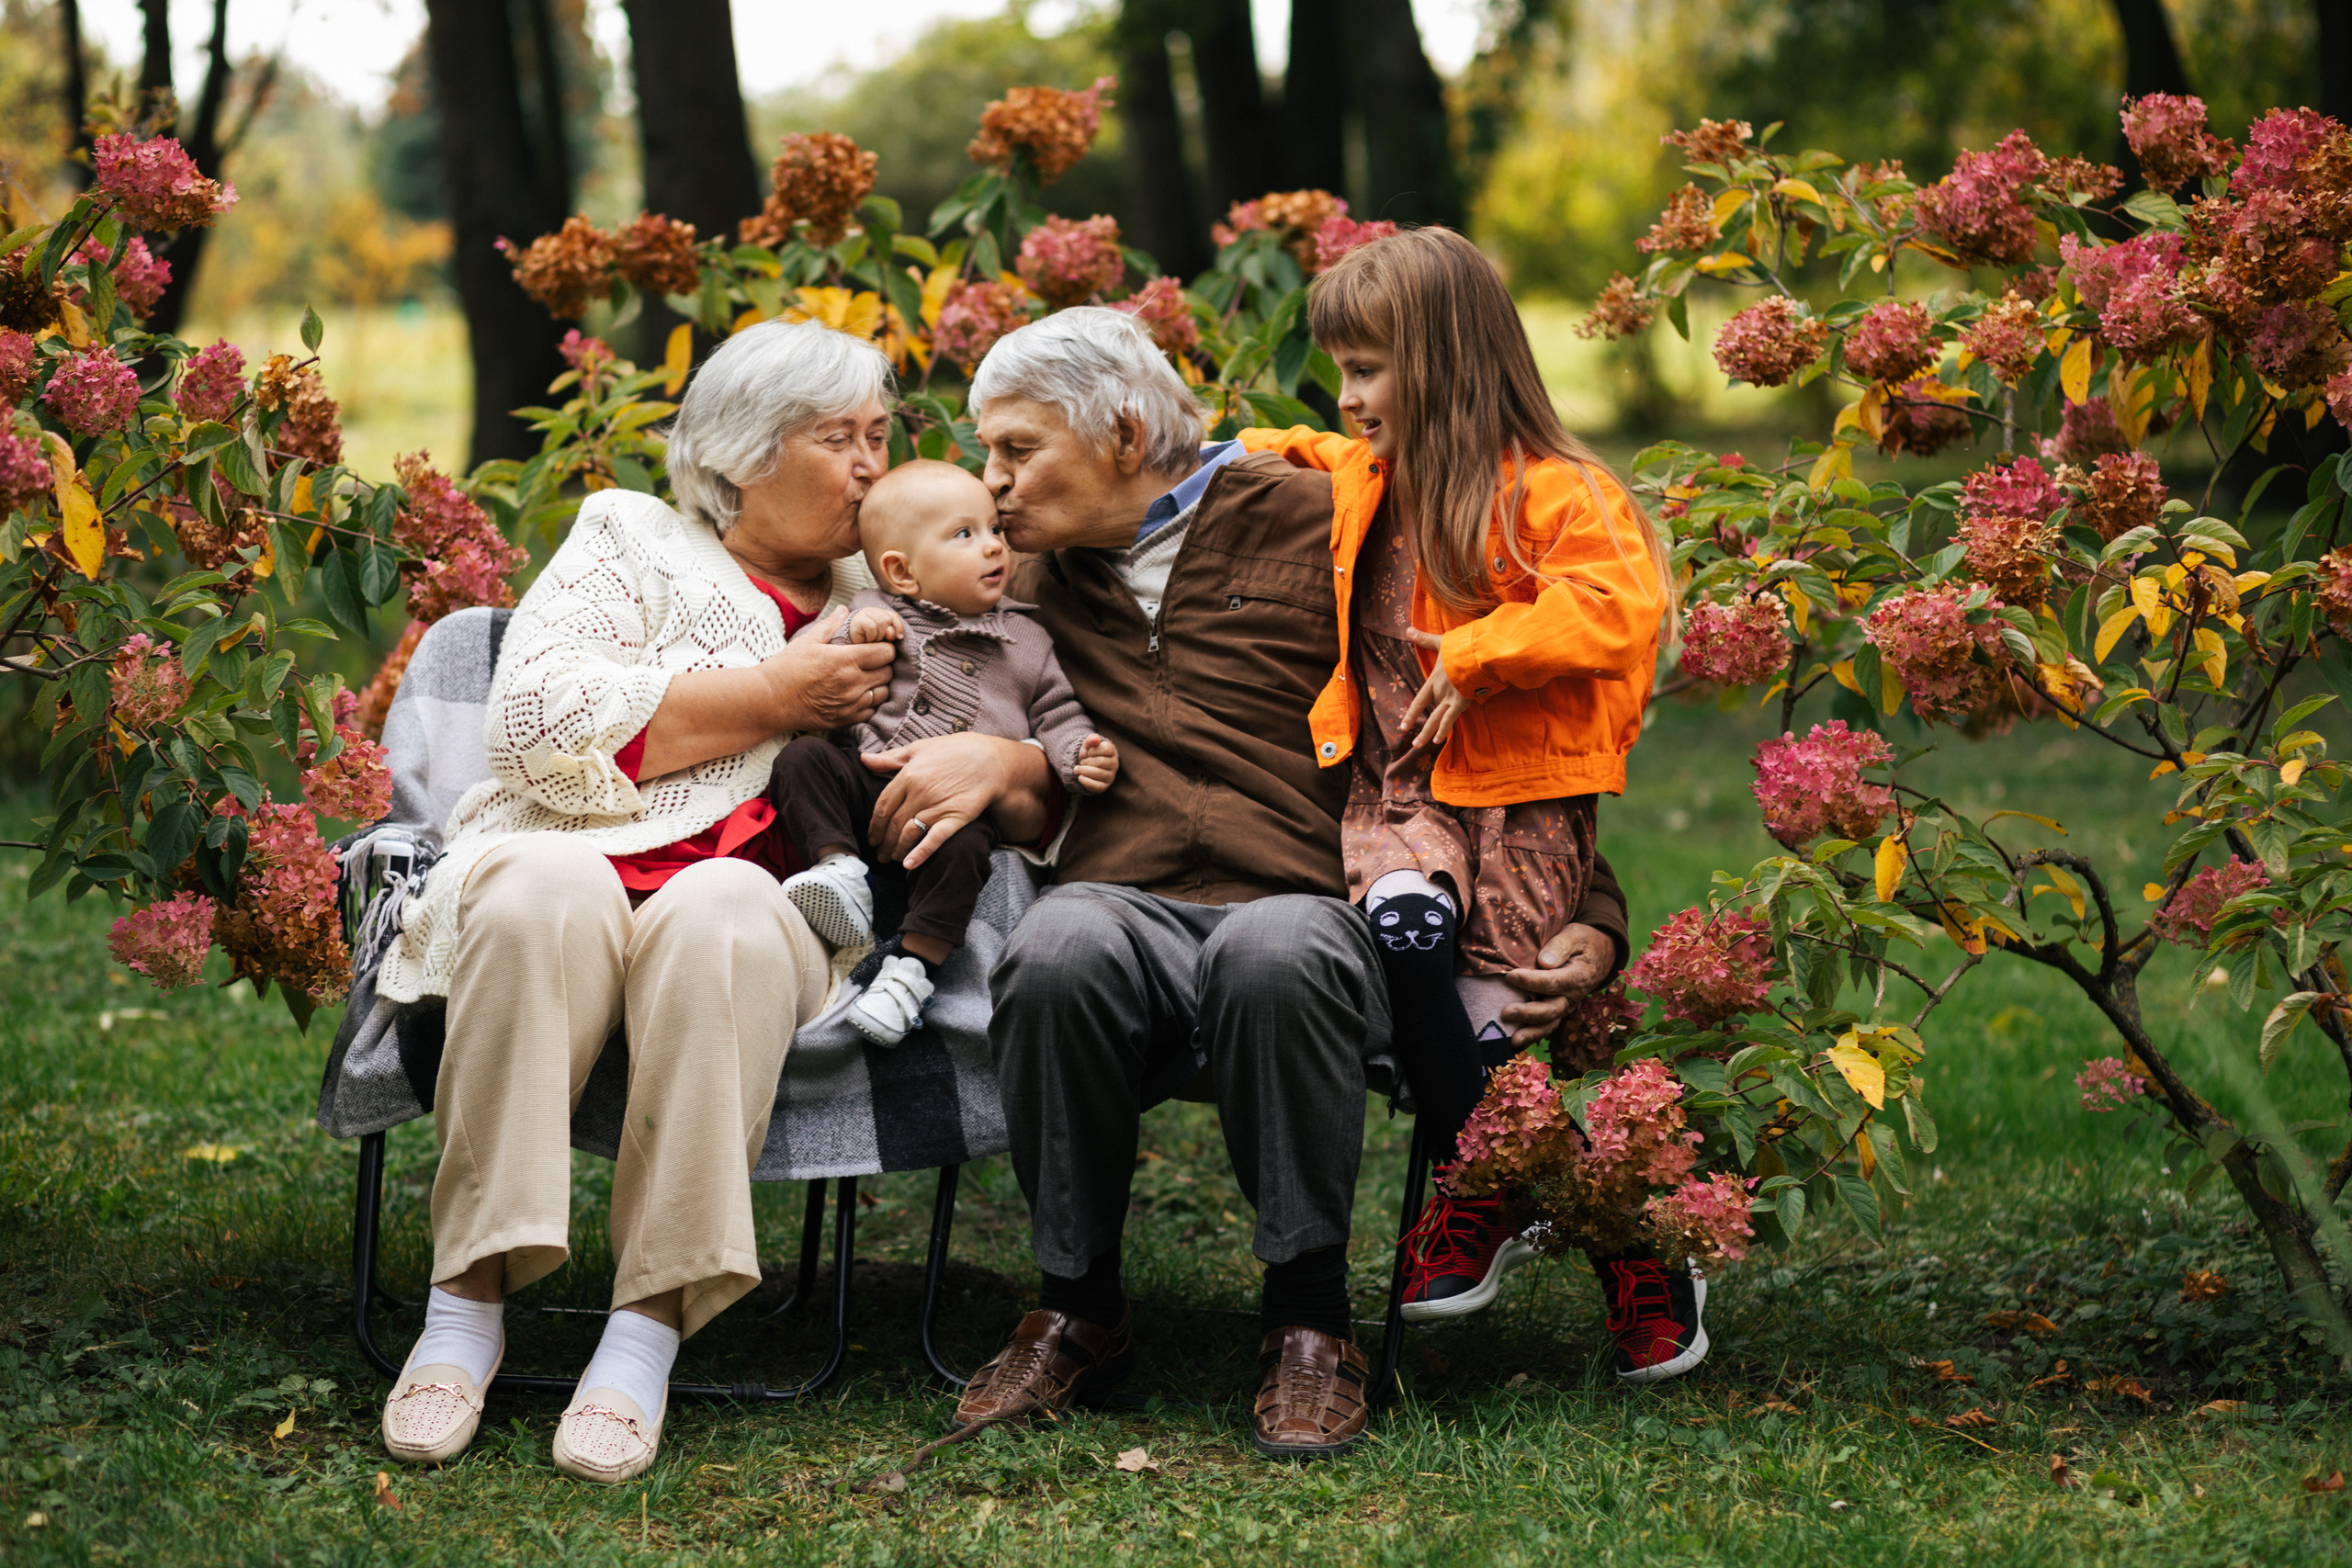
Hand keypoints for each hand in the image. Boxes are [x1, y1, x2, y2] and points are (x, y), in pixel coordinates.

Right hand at [762, 608, 897, 731]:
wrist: (770, 699)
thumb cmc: (787, 668)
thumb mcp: (807, 641)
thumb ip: (830, 625)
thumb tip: (844, 610)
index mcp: (846, 660)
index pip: (885, 652)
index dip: (885, 647)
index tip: (877, 647)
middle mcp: (852, 683)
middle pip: (888, 673)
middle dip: (883, 665)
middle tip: (872, 662)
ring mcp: (850, 703)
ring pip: (883, 693)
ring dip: (878, 685)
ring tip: (866, 679)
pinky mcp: (845, 719)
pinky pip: (871, 711)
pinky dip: (869, 703)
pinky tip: (858, 695)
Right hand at [848, 606, 904, 644]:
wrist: (852, 648)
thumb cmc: (870, 643)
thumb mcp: (884, 639)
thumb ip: (891, 634)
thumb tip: (890, 631)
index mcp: (881, 613)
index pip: (894, 616)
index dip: (899, 626)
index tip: (900, 637)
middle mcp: (873, 610)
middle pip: (888, 619)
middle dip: (885, 633)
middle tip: (877, 640)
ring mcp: (865, 613)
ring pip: (881, 622)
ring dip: (878, 636)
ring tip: (871, 640)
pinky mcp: (858, 619)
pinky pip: (872, 627)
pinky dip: (872, 636)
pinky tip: (866, 639)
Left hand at [861, 732, 1042, 868]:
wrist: (990, 760)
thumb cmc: (954, 751)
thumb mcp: (920, 748)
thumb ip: (891, 758)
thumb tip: (864, 759)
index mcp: (908, 775)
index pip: (883, 806)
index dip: (875, 825)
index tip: (872, 836)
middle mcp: (920, 792)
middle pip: (893, 823)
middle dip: (883, 842)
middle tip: (879, 854)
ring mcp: (937, 806)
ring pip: (909, 833)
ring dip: (897, 849)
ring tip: (892, 859)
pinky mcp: (955, 817)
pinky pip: (934, 838)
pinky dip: (920, 853)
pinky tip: (909, 865)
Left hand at [1072, 734, 1118, 793]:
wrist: (1083, 765)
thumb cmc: (1088, 753)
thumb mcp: (1088, 744)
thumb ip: (1091, 739)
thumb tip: (1095, 739)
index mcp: (1112, 751)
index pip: (1106, 749)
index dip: (1094, 750)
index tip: (1088, 752)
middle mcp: (1114, 764)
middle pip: (1101, 762)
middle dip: (1087, 761)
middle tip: (1081, 762)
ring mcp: (1111, 776)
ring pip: (1099, 774)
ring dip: (1084, 771)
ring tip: (1077, 769)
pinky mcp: (1104, 786)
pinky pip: (1097, 786)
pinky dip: (1087, 782)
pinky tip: (1080, 777)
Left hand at [1401, 628, 1470, 751]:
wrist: (1477, 653)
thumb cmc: (1461, 646)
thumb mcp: (1441, 642)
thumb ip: (1424, 639)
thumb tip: (1407, 629)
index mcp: (1434, 680)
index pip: (1419, 700)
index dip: (1411, 713)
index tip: (1403, 725)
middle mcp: (1440, 692)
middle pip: (1427, 713)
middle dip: (1420, 728)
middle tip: (1412, 743)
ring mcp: (1450, 698)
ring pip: (1436, 720)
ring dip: (1427, 733)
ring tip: (1418, 746)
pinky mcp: (1462, 702)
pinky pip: (1450, 719)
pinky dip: (1444, 730)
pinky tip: (1439, 740)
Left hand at [1497, 921, 1615, 1047]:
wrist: (1600, 955)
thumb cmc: (1583, 942)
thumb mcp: (1575, 935)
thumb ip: (1560, 946)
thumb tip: (1543, 962)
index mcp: (1577, 976)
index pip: (1553, 982)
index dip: (1531, 981)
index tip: (1510, 976)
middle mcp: (1572, 996)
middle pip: (1550, 1009)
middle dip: (1528, 1013)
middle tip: (1506, 1012)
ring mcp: (1566, 1005)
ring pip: (1549, 1023)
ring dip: (1531, 1032)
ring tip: (1513, 1040)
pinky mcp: (1559, 1010)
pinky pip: (1547, 1026)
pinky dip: (1534, 1035)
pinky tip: (1516, 1042)